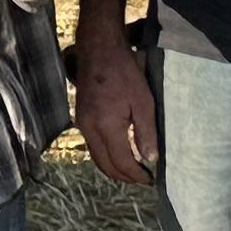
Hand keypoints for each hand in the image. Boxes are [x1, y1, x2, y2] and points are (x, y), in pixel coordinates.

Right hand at [73, 37, 160, 181]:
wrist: (99, 51)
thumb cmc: (125, 72)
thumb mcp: (143, 102)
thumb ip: (146, 132)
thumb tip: (150, 158)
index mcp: (107, 126)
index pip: (121, 162)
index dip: (136, 175)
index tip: (149, 179)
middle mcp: (90, 130)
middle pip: (105, 166)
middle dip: (123, 177)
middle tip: (141, 180)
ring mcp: (82, 125)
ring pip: (96, 158)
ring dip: (113, 169)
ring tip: (132, 171)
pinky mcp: (80, 119)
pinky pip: (92, 146)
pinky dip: (105, 157)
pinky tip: (118, 154)